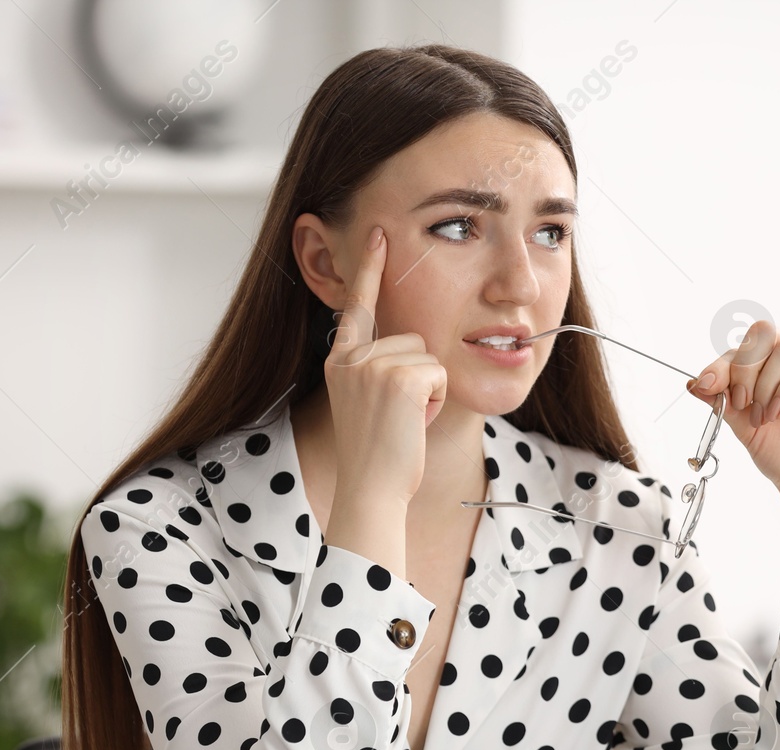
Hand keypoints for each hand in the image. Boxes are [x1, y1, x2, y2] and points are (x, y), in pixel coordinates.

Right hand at [325, 226, 447, 505]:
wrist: (372, 489)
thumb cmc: (379, 455)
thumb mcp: (369, 401)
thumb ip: (378, 368)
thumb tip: (409, 347)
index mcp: (340, 359)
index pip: (357, 304)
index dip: (368, 267)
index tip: (377, 231)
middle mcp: (350, 356)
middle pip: (413, 337)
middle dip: (420, 375)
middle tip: (400, 415)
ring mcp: (372, 365)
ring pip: (429, 354)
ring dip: (430, 388)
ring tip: (406, 419)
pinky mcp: (399, 378)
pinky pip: (439, 372)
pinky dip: (437, 399)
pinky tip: (415, 421)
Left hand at [686, 319, 779, 502]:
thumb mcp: (742, 427)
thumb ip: (722, 402)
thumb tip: (693, 383)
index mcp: (768, 369)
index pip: (742, 345)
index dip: (720, 363)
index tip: (707, 387)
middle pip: (764, 333)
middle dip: (744, 368)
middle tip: (742, 404)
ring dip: (765, 384)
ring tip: (764, 417)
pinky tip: (778, 413)